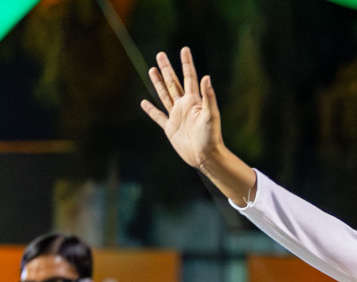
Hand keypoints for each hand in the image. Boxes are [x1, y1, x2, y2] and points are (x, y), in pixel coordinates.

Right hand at [141, 48, 222, 170]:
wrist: (206, 157)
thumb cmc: (212, 137)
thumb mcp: (211, 115)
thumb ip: (208, 96)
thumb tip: (206, 77)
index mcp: (194, 101)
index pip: (189, 77)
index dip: (186, 63)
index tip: (184, 49)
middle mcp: (184, 106)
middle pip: (173, 83)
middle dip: (167, 69)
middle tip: (160, 55)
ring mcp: (176, 116)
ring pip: (164, 95)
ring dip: (158, 83)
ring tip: (152, 69)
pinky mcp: (170, 128)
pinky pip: (158, 117)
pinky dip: (151, 110)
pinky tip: (144, 103)